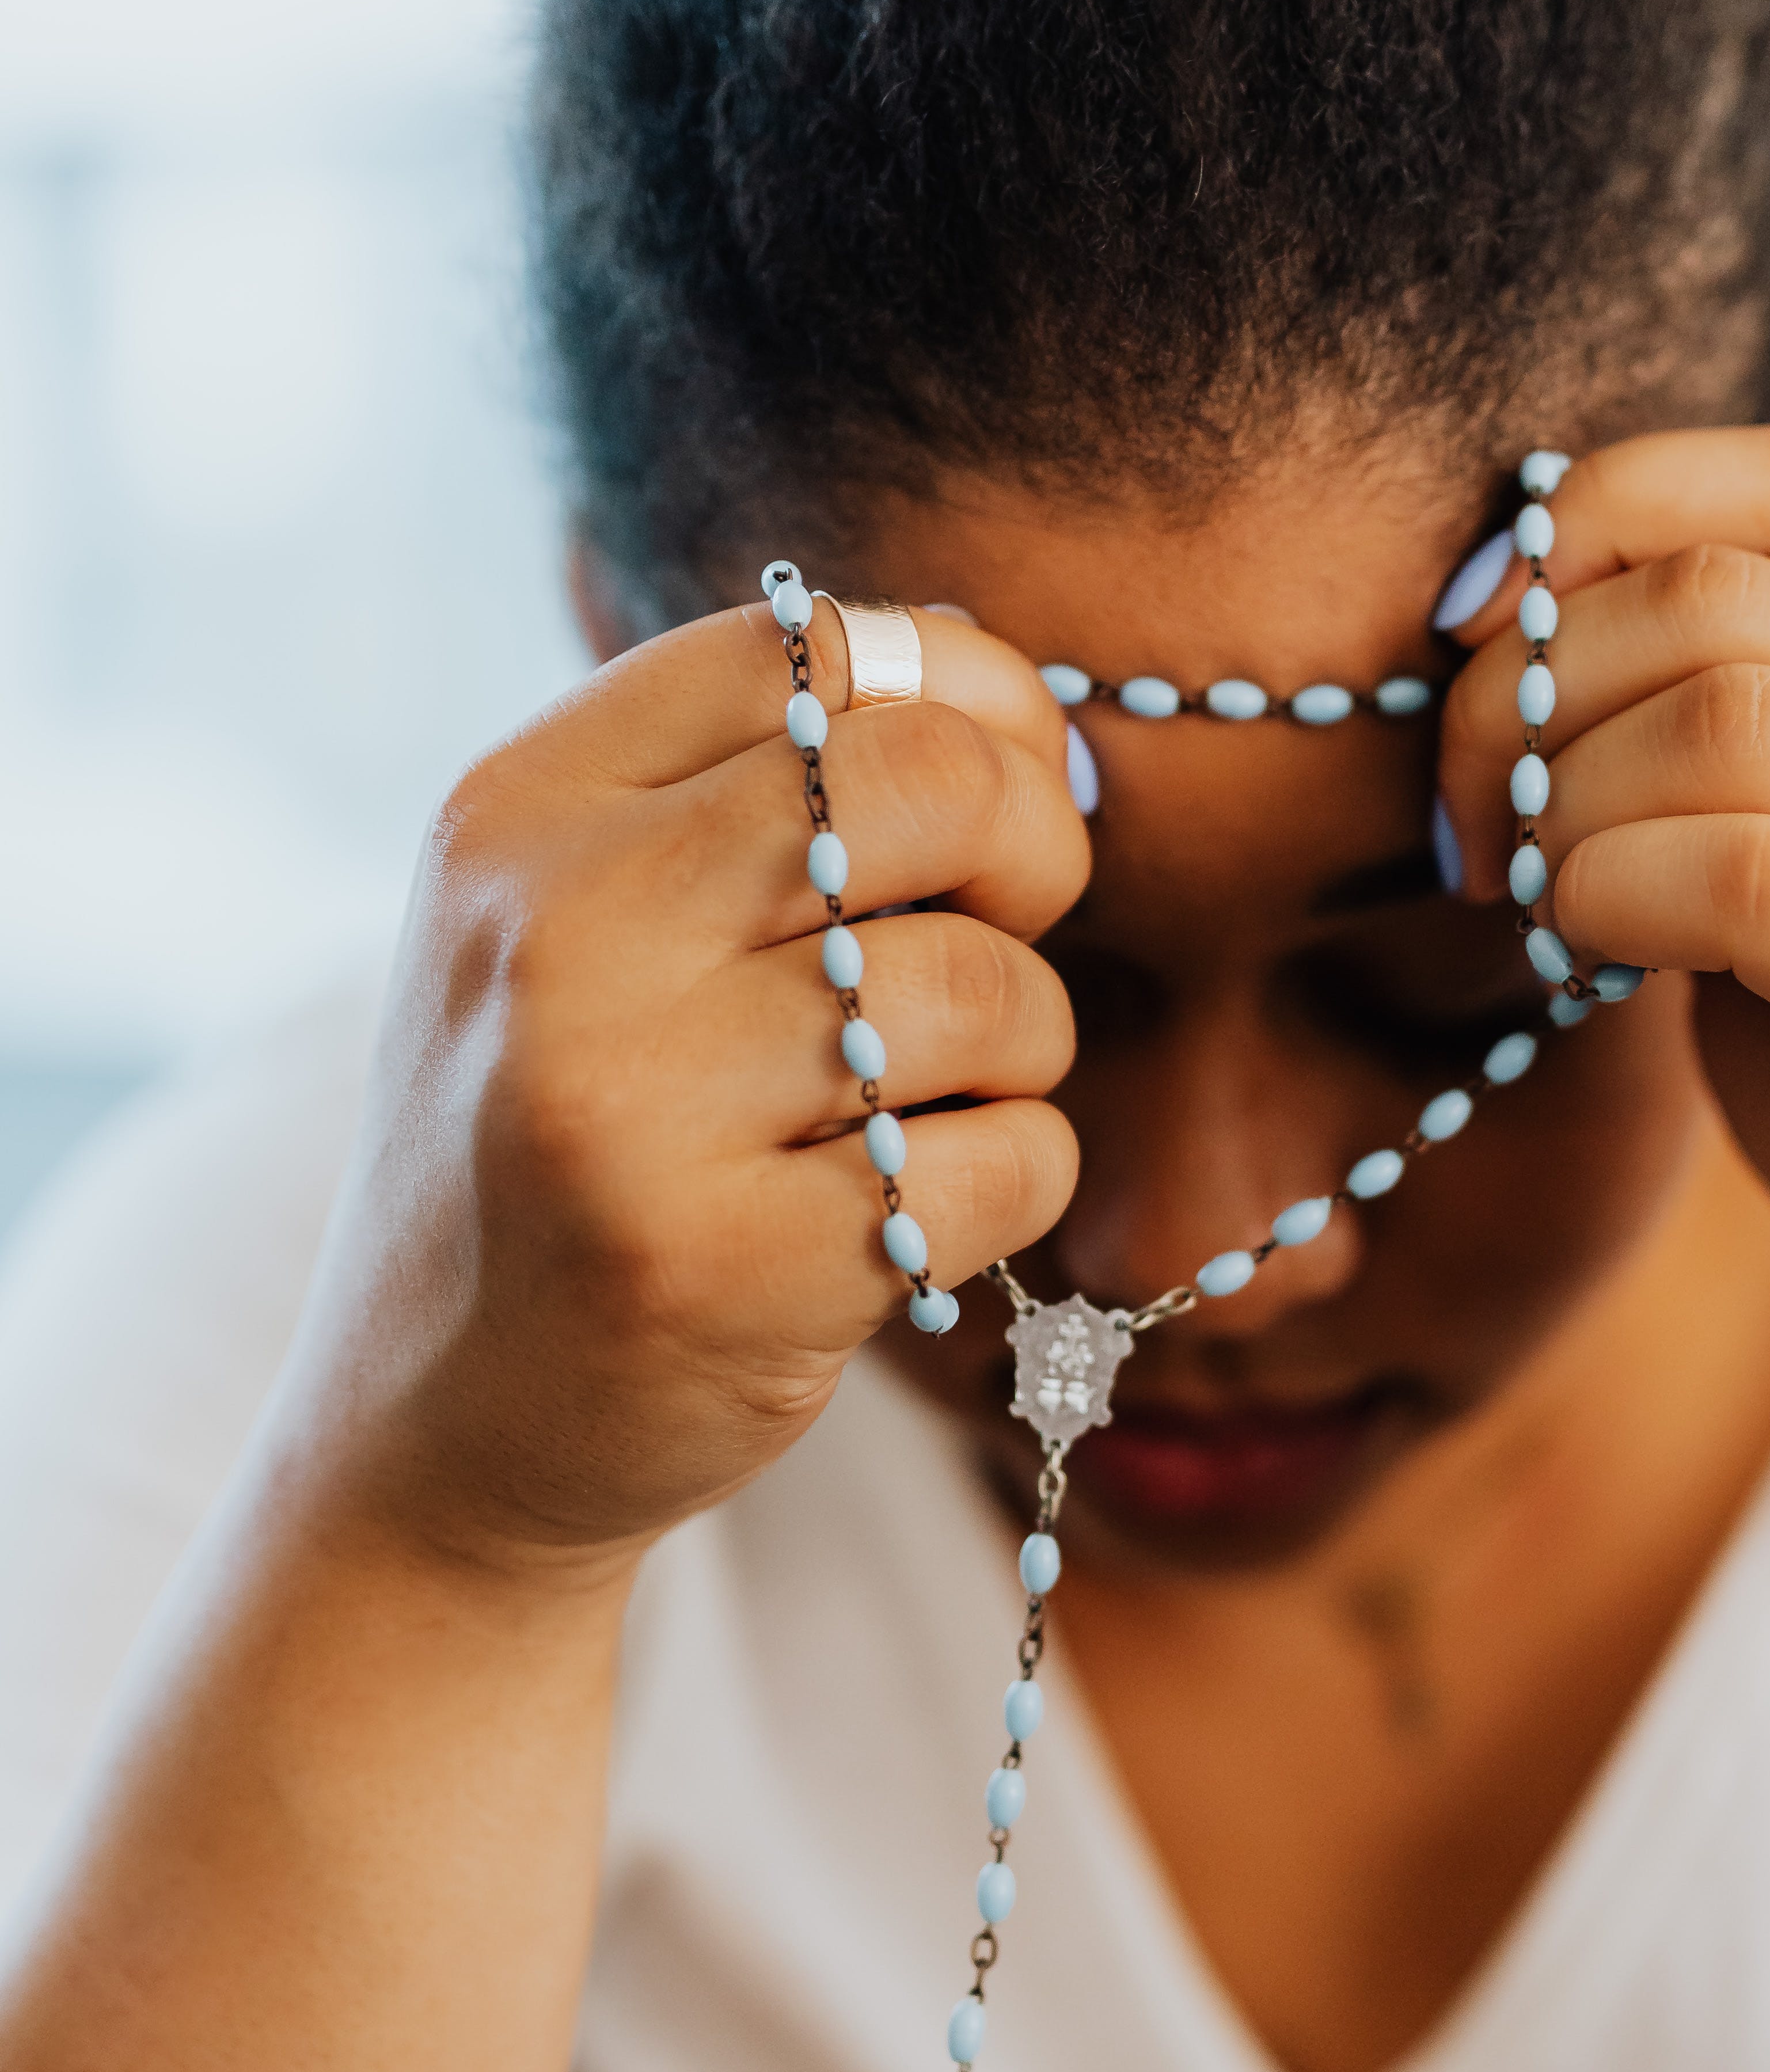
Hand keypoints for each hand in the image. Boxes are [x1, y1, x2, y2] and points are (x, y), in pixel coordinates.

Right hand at [294, 597, 1087, 1572]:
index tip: (985, 794)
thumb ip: (746, 789)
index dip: (962, 699)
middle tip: (998, 939)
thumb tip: (991, 681)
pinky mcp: (732, 1272)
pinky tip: (909, 1218)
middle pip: (929, 782)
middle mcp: (558, 937)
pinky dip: (1011, 1183)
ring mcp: (633, 1111)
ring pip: (990, 986)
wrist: (436, 1428)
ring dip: (1019, 1051)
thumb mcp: (575, 924)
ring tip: (920, 1107)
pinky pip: (1009, 1162)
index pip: (806, 643)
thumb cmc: (567, 1141)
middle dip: (1031, 850)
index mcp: (519, 814)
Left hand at [1440, 425, 1769, 1473]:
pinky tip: (1587, 958)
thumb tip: (1518, 659)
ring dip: (1562, 804)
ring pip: (1720, 715)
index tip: (1477, 631)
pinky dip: (1612, 896)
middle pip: (1716, 591)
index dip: (1602, 514)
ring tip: (1527, 902)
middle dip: (1527, 692)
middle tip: (1462, 826)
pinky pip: (1742, 869)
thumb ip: (1730, 766)